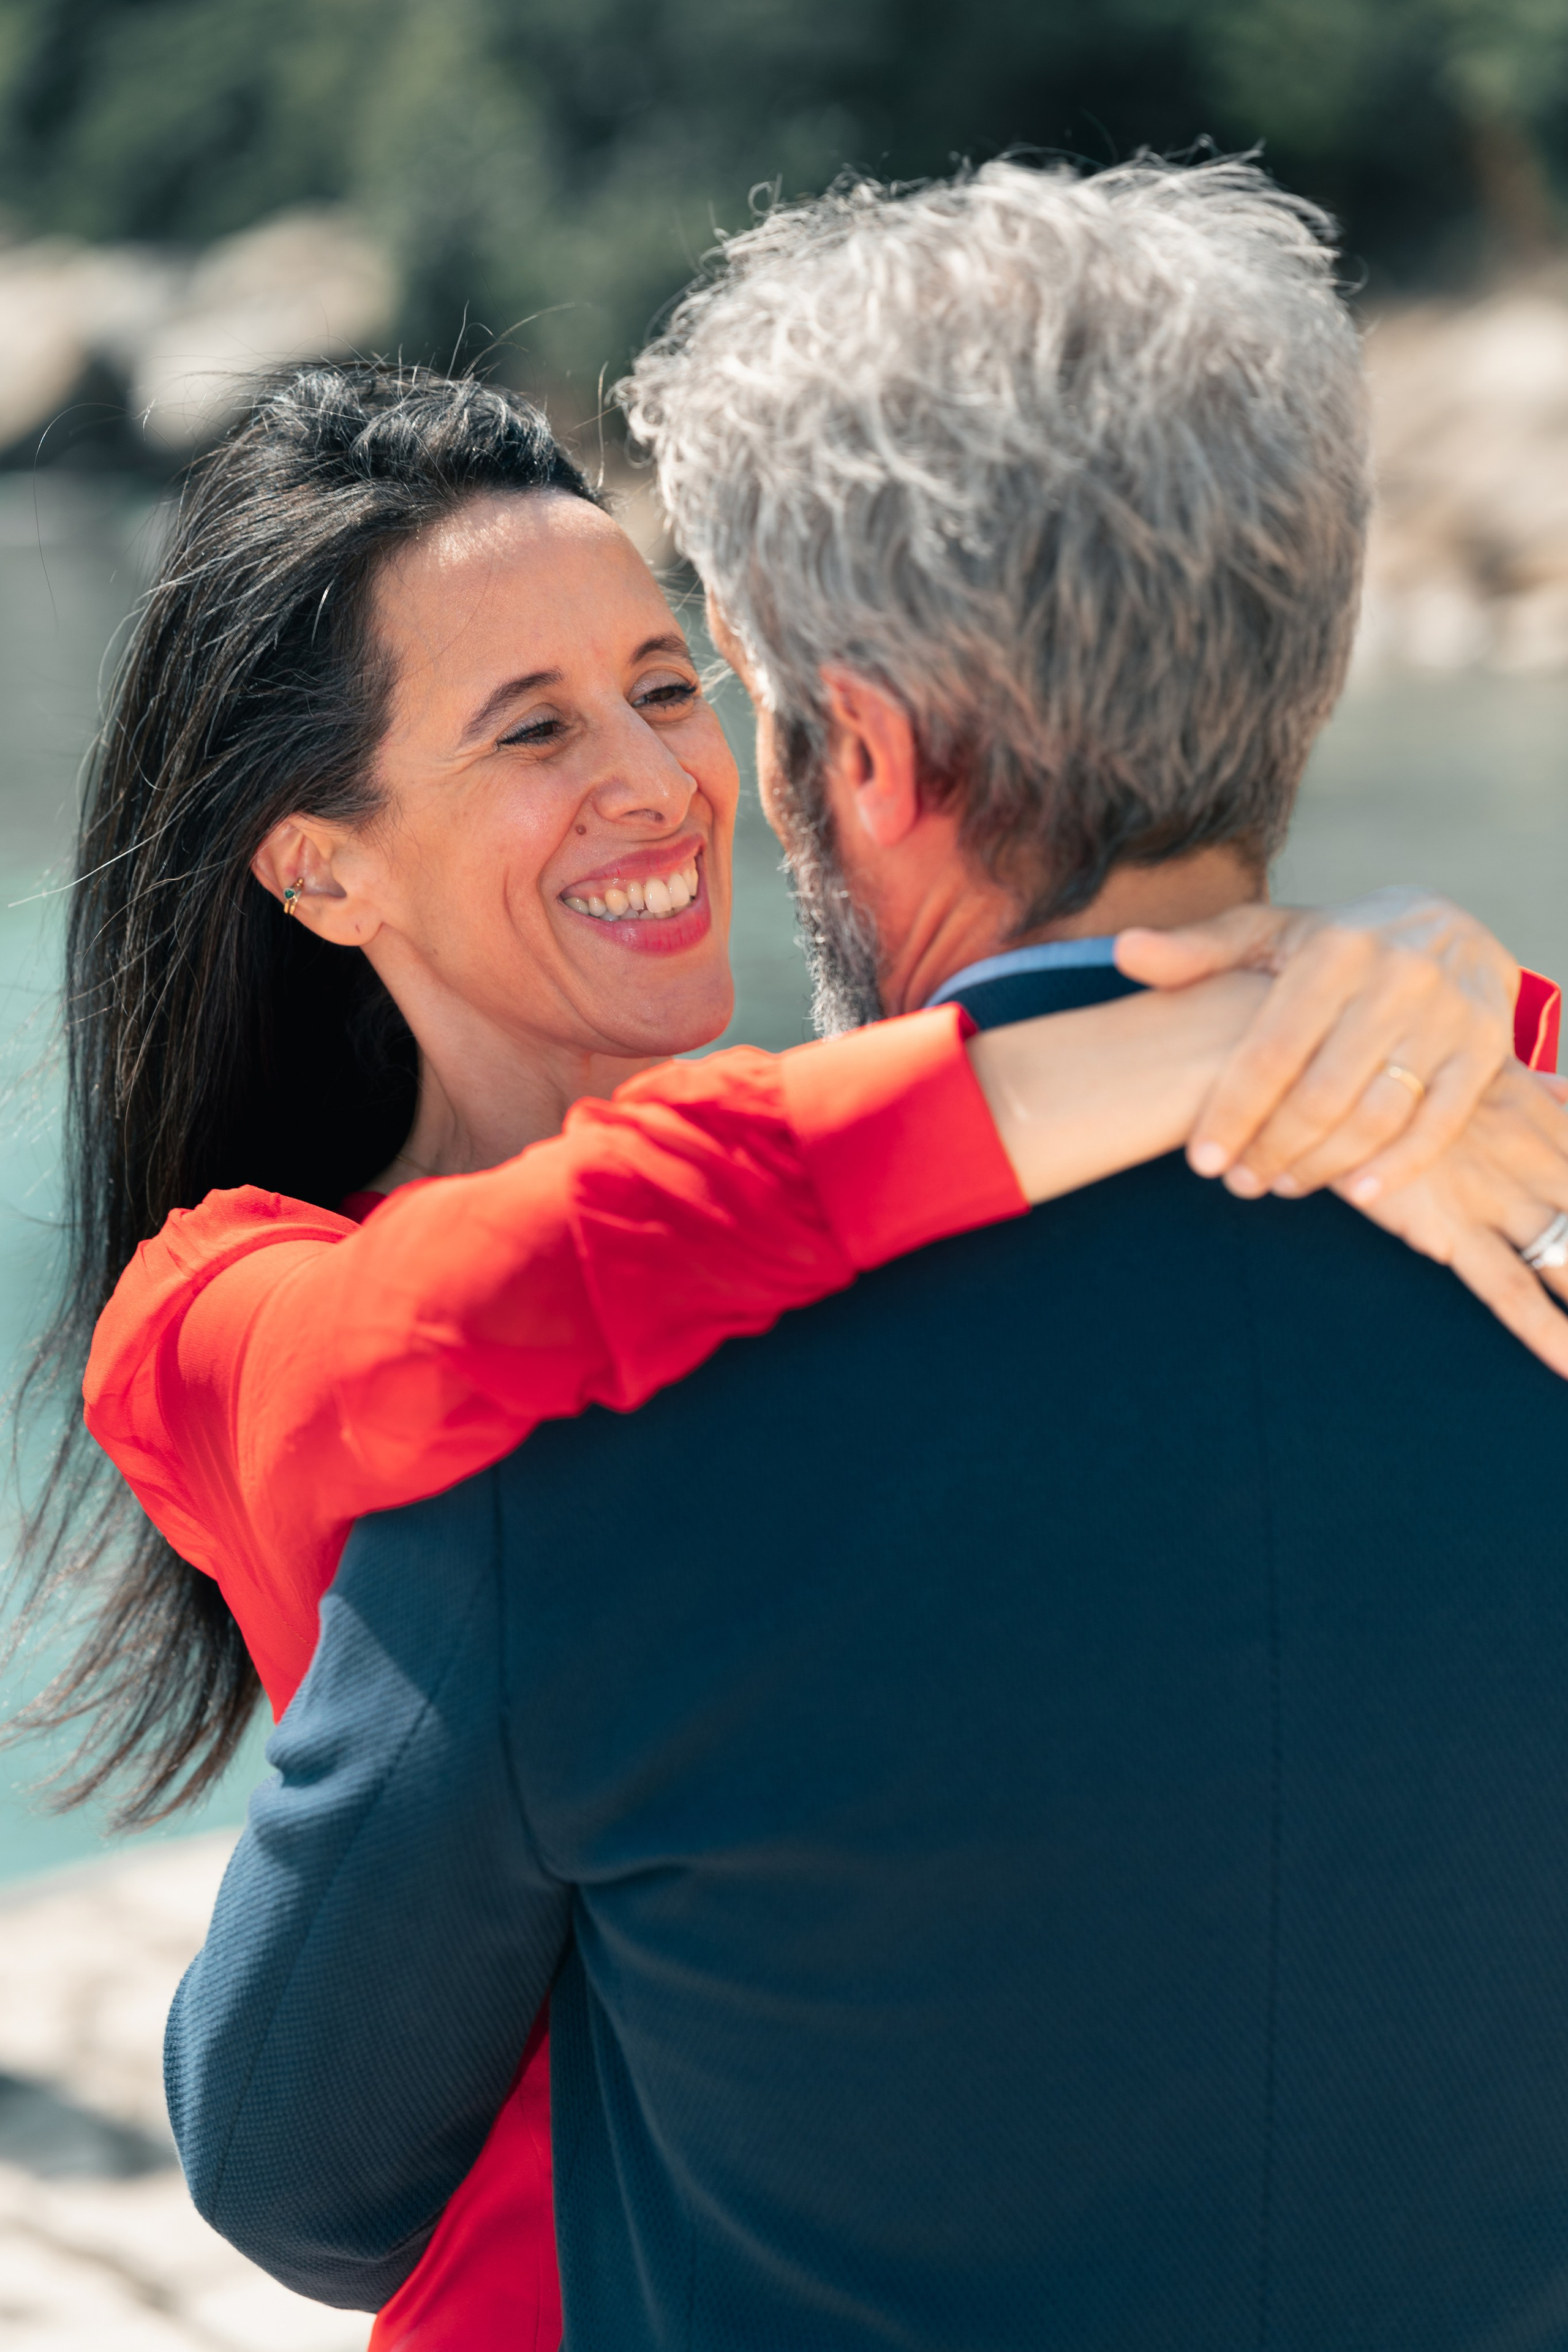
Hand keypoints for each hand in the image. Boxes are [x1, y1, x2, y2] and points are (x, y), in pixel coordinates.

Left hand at [1116, 887, 1519, 1200]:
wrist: (1447, 925)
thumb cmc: (1337, 942)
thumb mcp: (1270, 933)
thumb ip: (1199, 951)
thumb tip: (1123, 952)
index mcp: (1332, 951)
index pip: (1270, 1051)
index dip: (1231, 1113)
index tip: (1200, 1162)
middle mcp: (1395, 979)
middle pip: (1320, 1094)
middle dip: (1272, 1148)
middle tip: (1238, 1183)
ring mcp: (1446, 1016)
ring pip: (1376, 1115)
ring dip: (1323, 1164)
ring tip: (1281, 1185)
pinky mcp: (1485, 1049)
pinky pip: (1439, 1124)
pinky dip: (1397, 1167)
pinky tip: (1355, 1193)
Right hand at [1342, 1063, 1567, 1379]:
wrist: (1323, 1059)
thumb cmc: (1394, 1063)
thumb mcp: (1478, 1066)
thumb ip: (1532, 1090)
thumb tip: (1564, 1093)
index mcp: (1547, 1112)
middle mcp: (1534, 1152)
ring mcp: (1495, 1192)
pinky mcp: (1447, 1225)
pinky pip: (1507, 1289)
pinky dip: (1547, 1332)